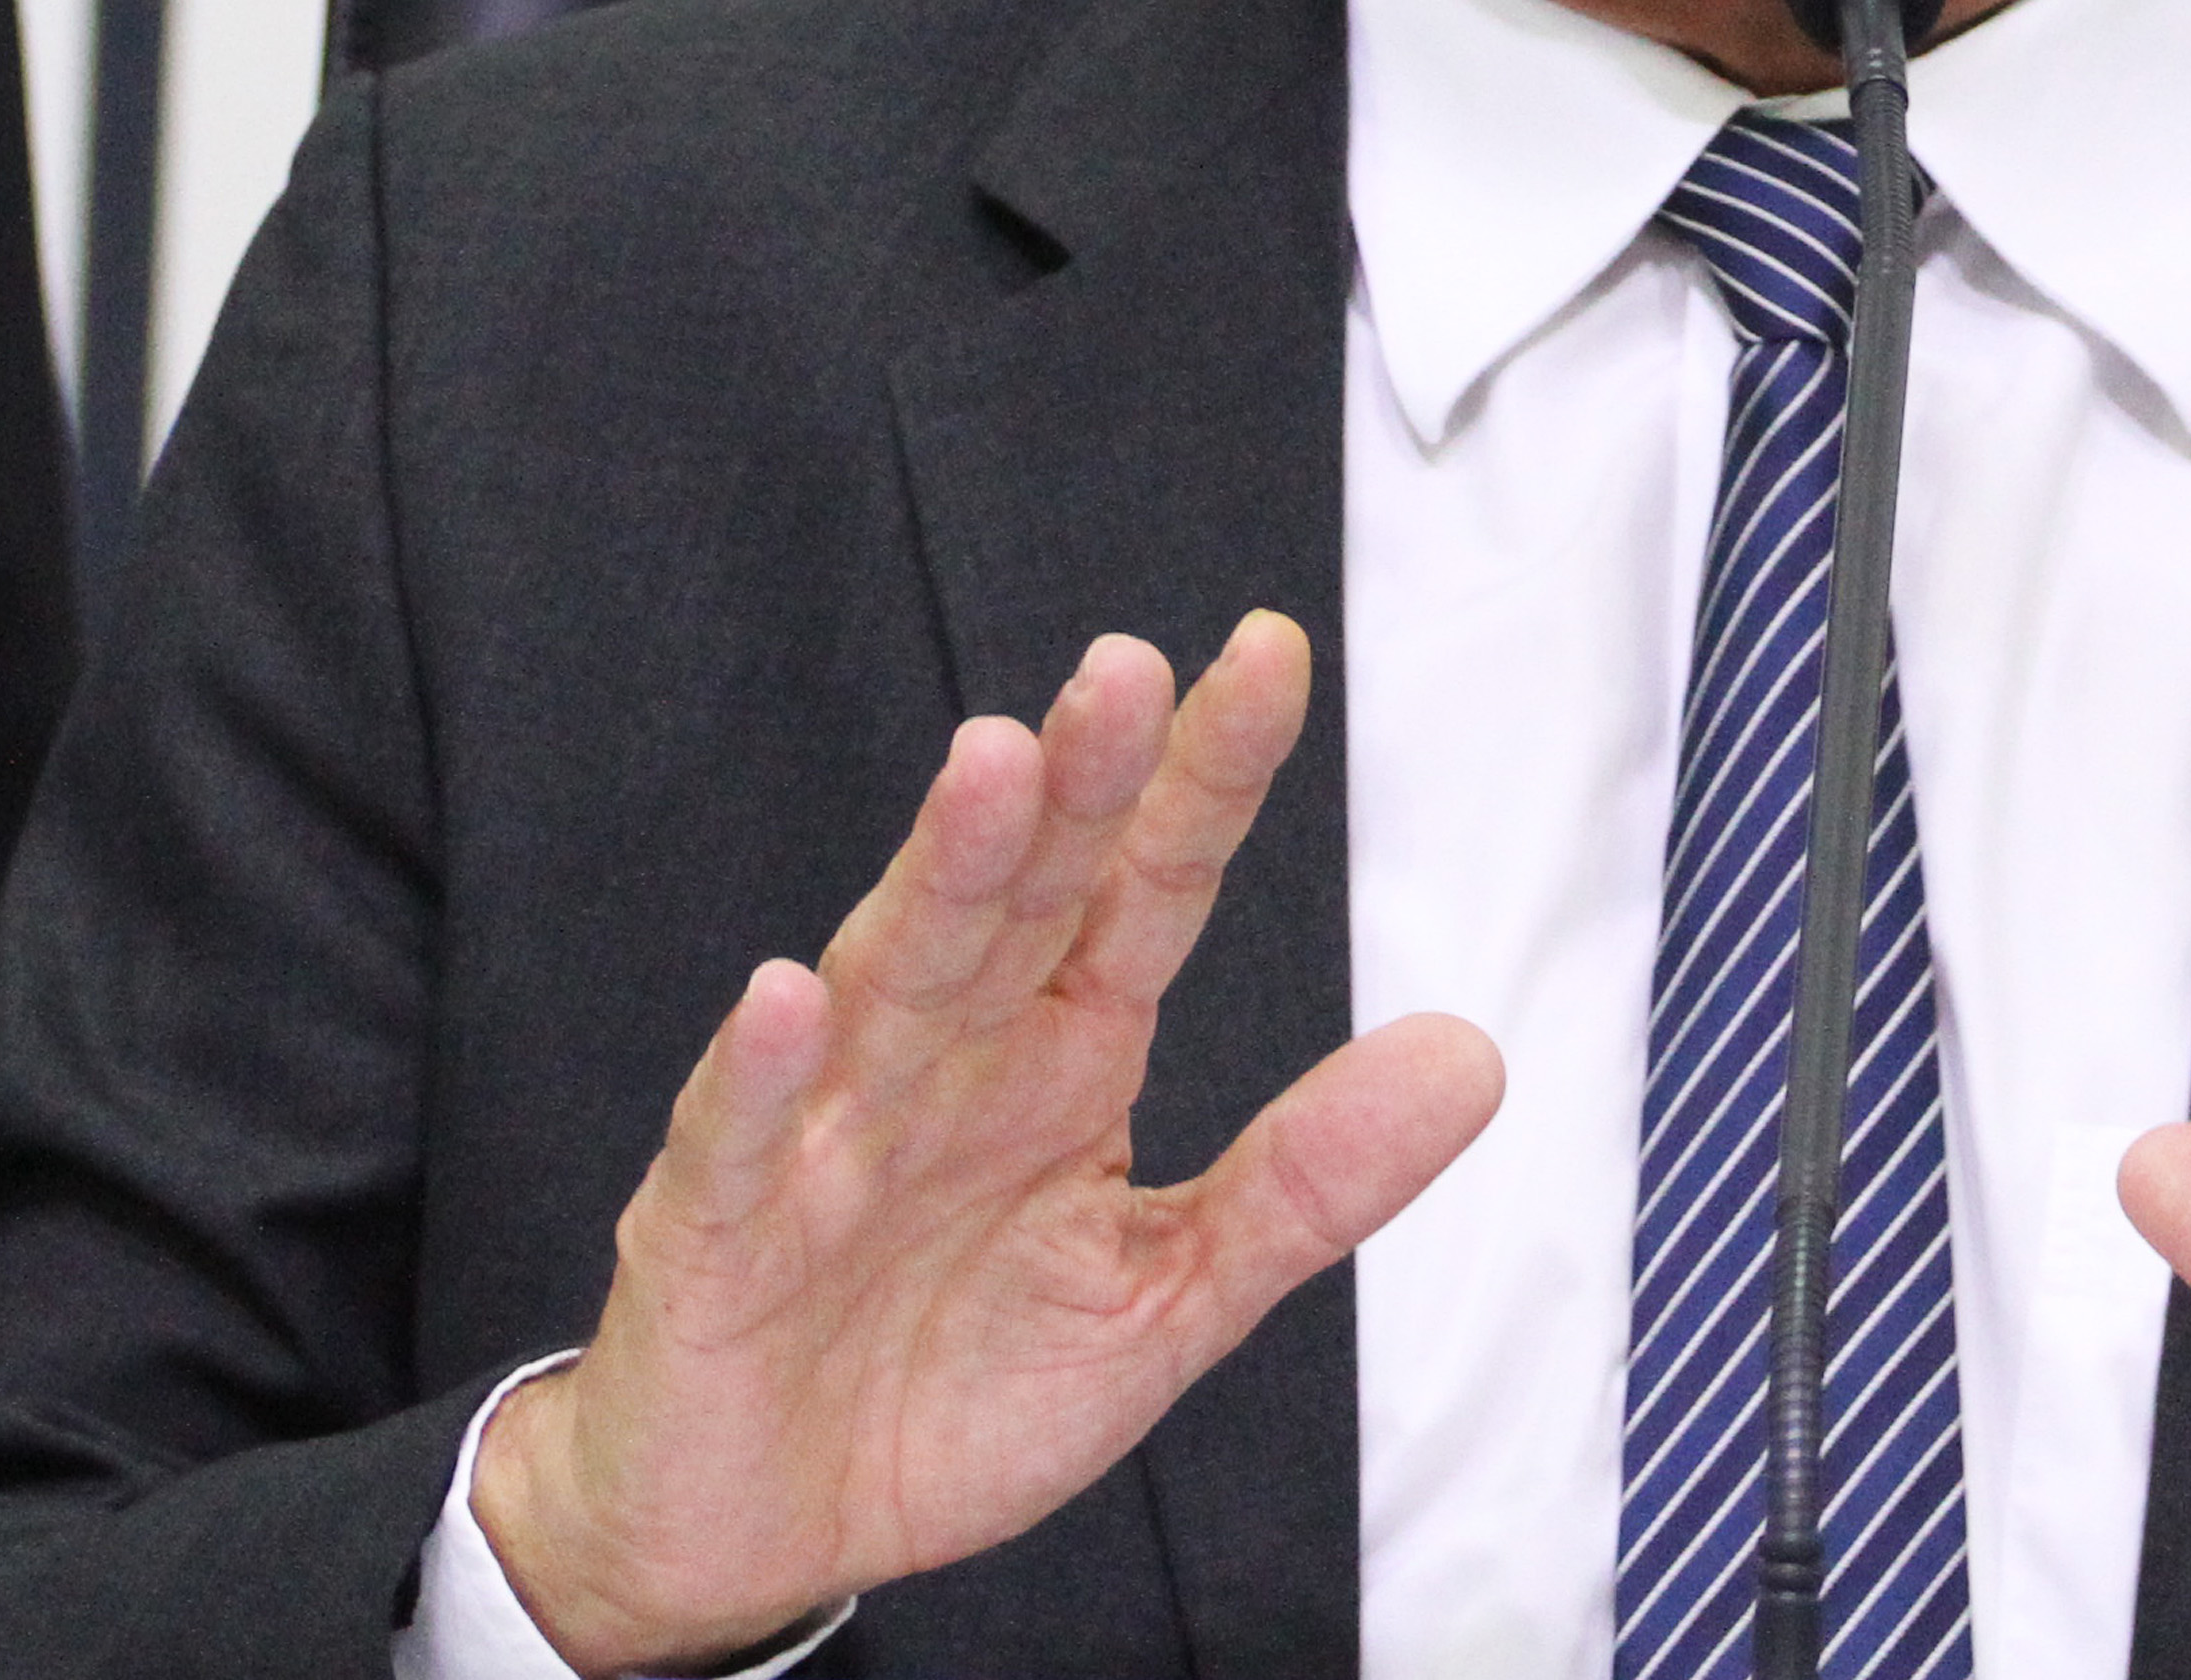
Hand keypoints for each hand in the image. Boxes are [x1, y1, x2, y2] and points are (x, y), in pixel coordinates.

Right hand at [474, 612, 1501, 1673]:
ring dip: (941, 874)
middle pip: (1023, 900)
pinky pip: (743, 1145)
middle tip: (1126, 671)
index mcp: (1063, 1059)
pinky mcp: (716, 1235)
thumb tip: (1473, 1058)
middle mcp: (949, 1063)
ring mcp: (826, 1135)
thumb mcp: (1165, 1299)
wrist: (766, 1534)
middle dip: (1076, 785)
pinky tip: (787, 1000)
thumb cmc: (951, 1392)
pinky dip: (763, 1076)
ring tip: (995, 764)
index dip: (1202, 780)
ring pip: (893, 980)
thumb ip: (1305, 1185)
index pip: (1147, 891)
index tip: (1271, 657)